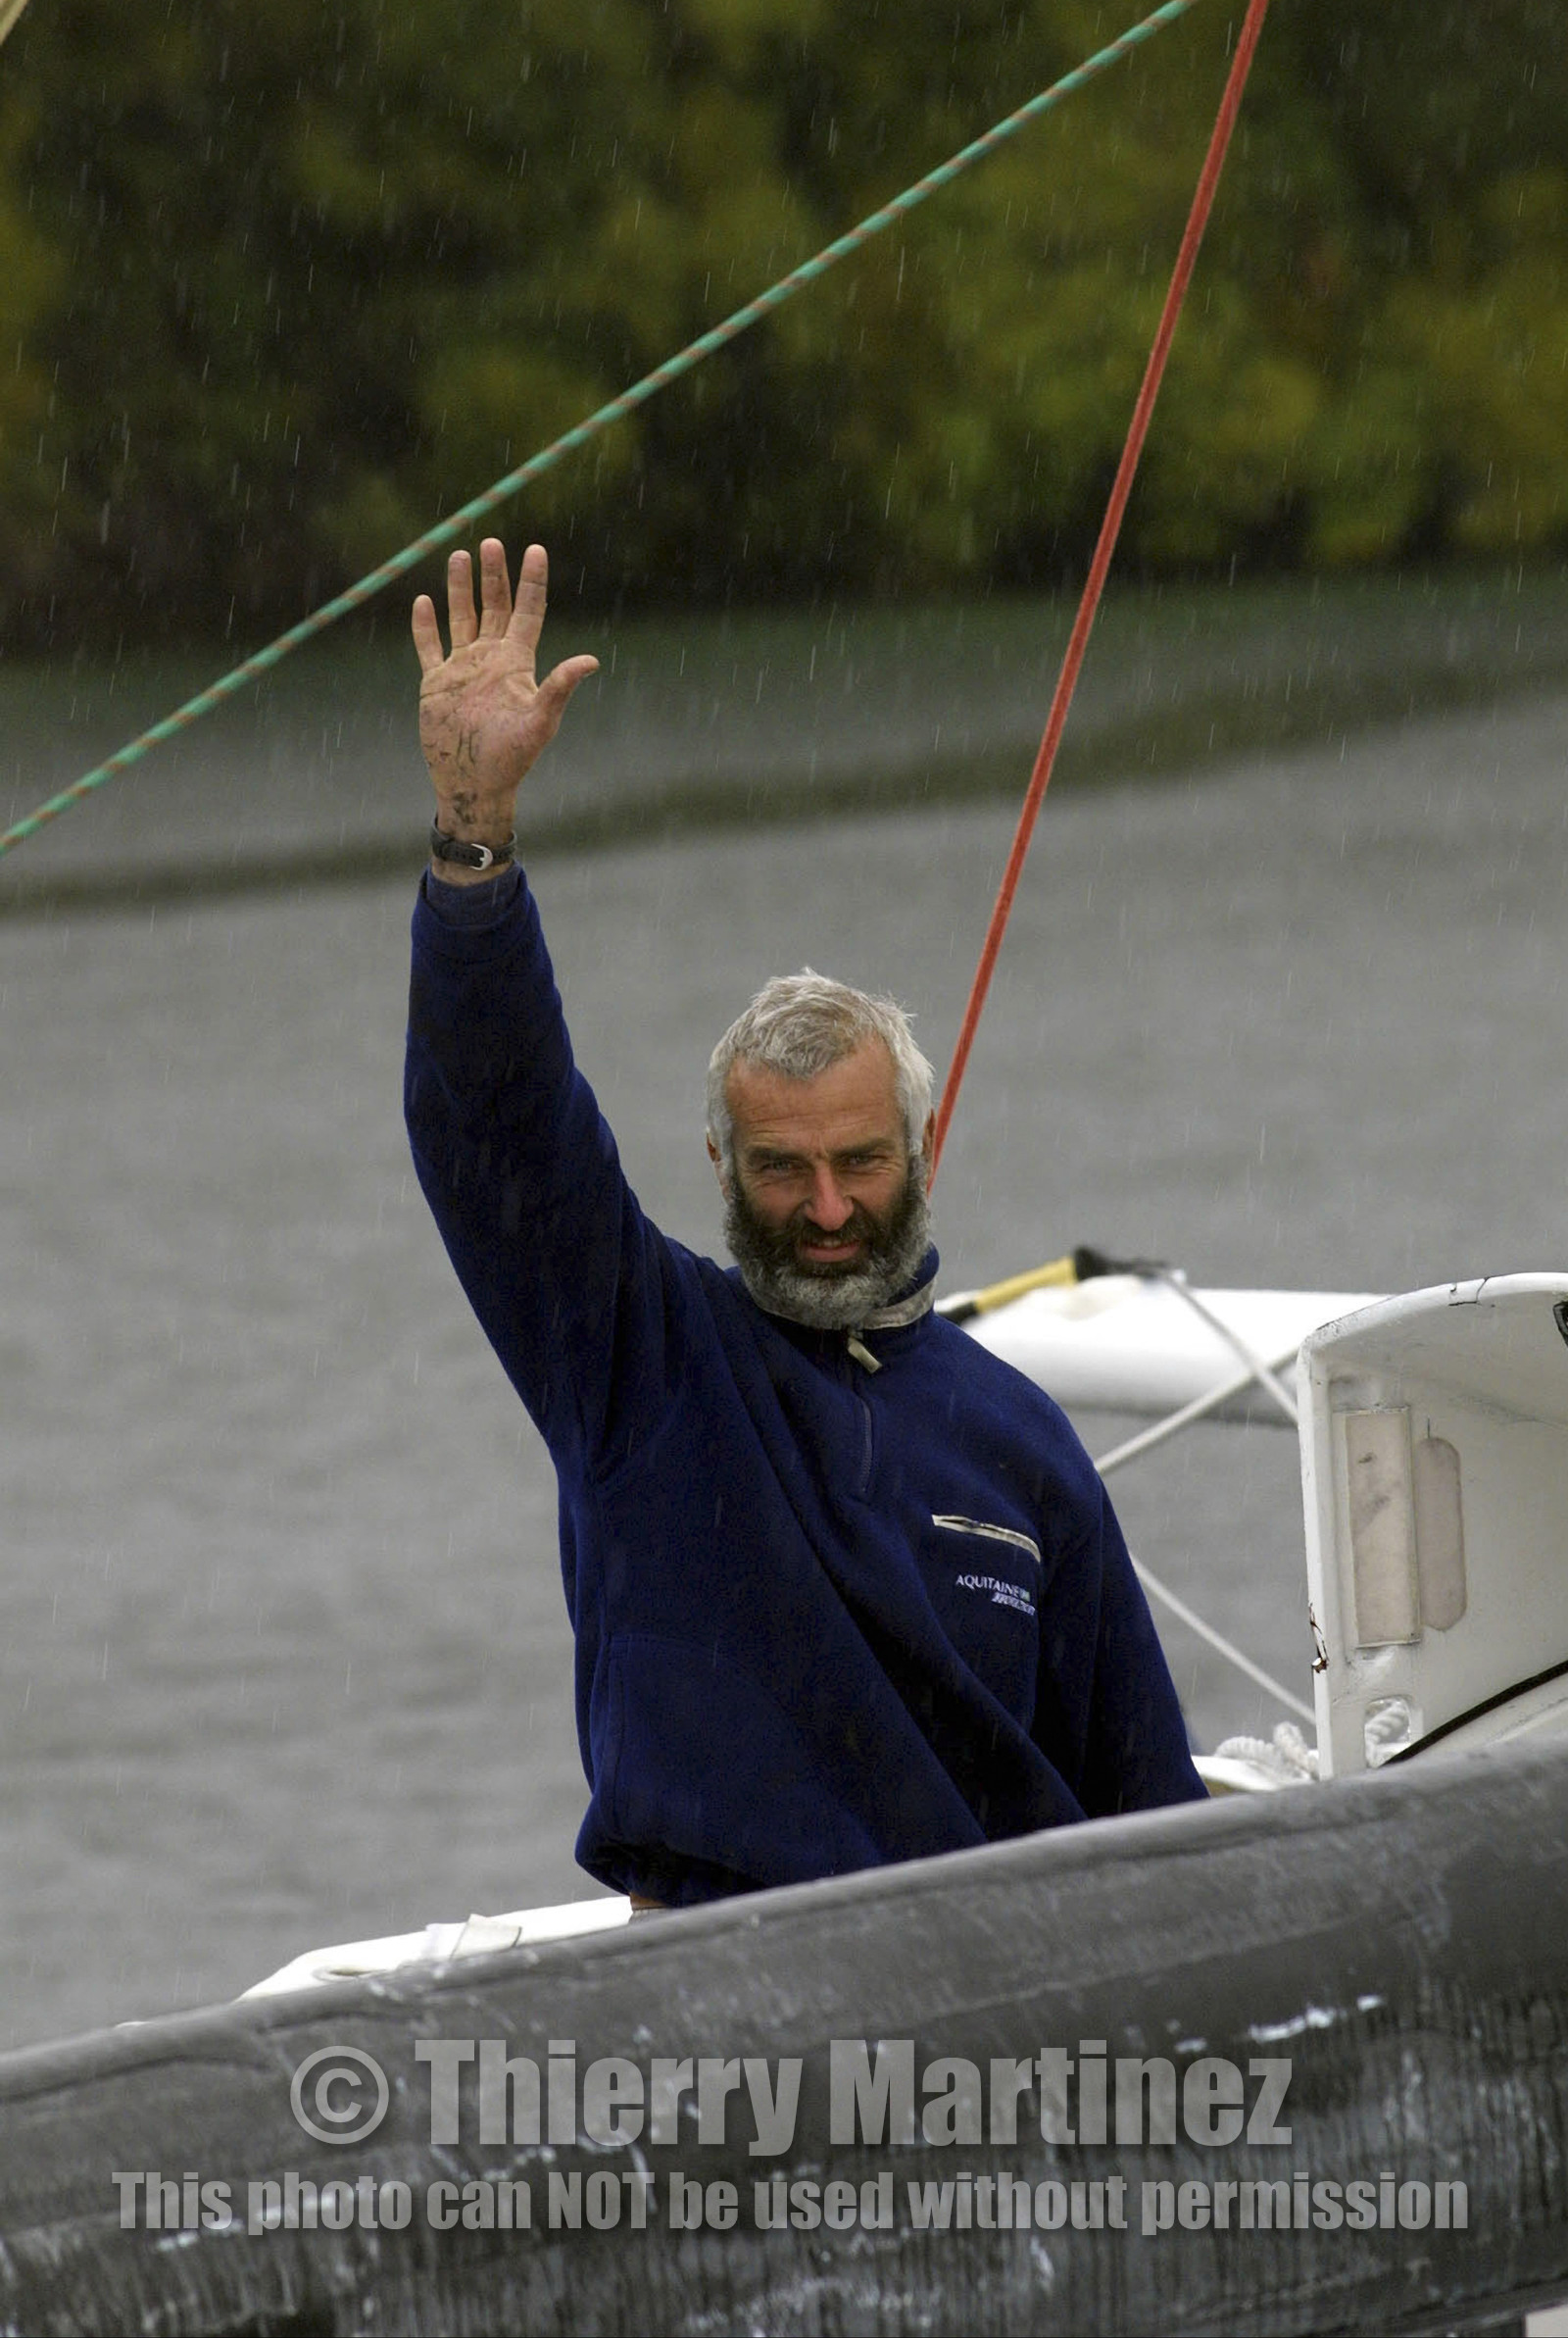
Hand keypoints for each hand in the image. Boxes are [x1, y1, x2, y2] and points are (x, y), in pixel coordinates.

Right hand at [412, 539, 598, 849]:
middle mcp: (490, 659)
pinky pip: (429, 646)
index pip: (526, 611)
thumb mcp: (539, 722)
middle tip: (491, 542)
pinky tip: (423, 602)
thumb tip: (591, 660)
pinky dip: (424, 625)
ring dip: (459, 588)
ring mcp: (462, 669)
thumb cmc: (512, 759)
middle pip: (493, 606)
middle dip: (493, 574)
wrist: (473, 783)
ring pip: (461, 618)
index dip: (531, 581)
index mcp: (517, 663)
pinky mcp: (436, 683)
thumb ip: (559, 688)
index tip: (535, 549)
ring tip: (459, 555)